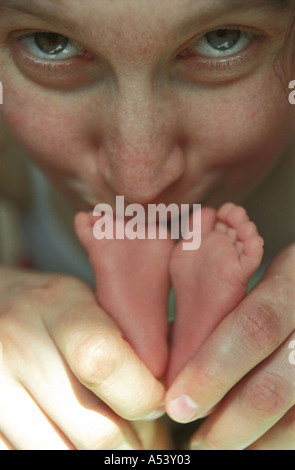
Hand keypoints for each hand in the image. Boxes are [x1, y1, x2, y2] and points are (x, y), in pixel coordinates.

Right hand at [0, 267, 164, 449]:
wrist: (2, 307)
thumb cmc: (57, 312)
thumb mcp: (92, 303)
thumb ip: (129, 340)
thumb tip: (168, 399)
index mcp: (55, 306)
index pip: (103, 362)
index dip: (142, 396)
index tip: (157, 403)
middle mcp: (17, 345)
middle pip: (95, 430)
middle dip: (135, 444)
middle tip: (146, 435)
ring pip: (67, 457)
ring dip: (104, 458)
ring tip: (115, 436)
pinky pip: (30, 461)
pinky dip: (67, 457)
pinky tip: (77, 440)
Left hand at [165, 243, 294, 449]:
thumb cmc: (264, 277)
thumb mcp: (248, 271)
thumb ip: (217, 303)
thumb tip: (171, 355)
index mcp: (292, 280)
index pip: (254, 327)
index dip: (211, 371)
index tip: (176, 400)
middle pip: (274, 385)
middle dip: (227, 420)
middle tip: (195, 437)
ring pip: (294, 417)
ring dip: (250, 440)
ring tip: (212, 443)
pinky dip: (274, 441)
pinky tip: (248, 444)